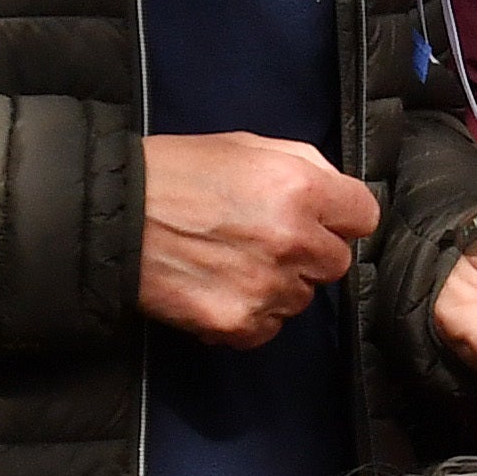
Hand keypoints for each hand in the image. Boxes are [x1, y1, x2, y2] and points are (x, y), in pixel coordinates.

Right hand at [141, 135, 378, 345]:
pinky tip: (218, 289)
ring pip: (302, 299)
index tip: (320, 219)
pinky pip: (267, 328)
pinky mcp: (239, 322)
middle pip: (336, 263)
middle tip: (263, 240)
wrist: (112, 217)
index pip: (364, 217)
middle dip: (309, 253)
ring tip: (231, 262)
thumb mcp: (246, 147)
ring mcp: (268, 286)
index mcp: (301, 187)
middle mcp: (293, 239)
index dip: (341, 217)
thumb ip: (304, 167)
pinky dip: (248, 315)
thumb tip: (337, 197)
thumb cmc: (176, 174)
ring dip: (278, 285)